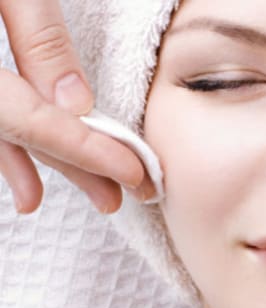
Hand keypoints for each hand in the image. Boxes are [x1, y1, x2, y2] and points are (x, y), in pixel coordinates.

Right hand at [0, 0, 154, 213]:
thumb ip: (37, 34)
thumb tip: (75, 103)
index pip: (30, 117)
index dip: (84, 149)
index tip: (134, 173)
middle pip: (16, 133)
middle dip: (76, 167)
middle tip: (126, 196)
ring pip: (0, 131)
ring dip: (48, 165)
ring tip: (96, 194)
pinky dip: (9, 146)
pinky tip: (28, 180)